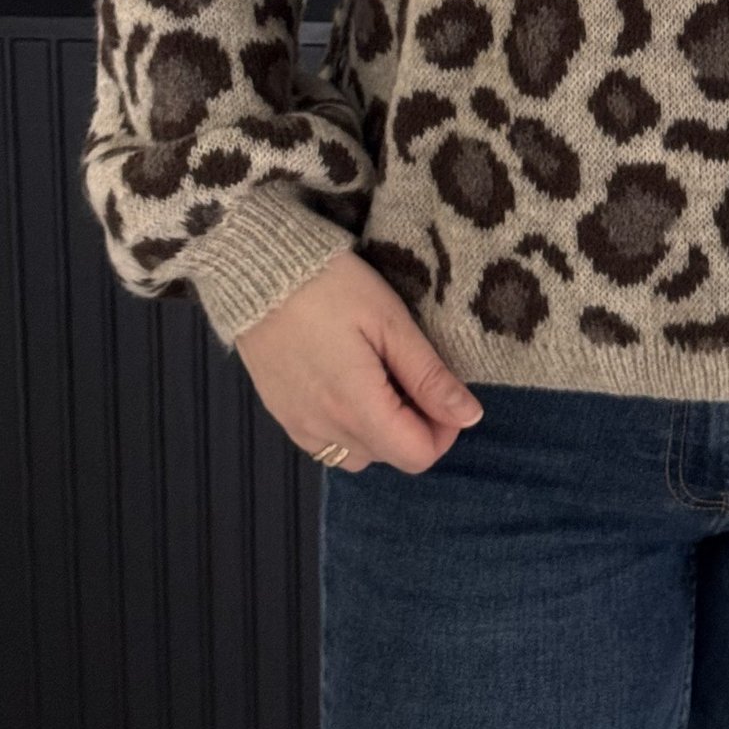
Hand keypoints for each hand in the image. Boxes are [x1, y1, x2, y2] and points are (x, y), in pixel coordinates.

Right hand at [233, 249, 483, 473]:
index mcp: (358, 409)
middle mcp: (326, 430)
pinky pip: (328, 443)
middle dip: (416, 424)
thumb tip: (469, 416)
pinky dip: (350, 426)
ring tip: (383, 376)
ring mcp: (299, 427)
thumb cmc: (330, 287)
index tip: (446, 390)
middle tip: (414, 371)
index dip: (445, 429)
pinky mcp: (283, 416)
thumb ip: (429, 376)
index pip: (418, 456)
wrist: (258, 273)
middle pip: (391, 456)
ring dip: (383, 429)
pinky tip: (351, 382)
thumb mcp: (390, 322)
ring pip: (360, 454)